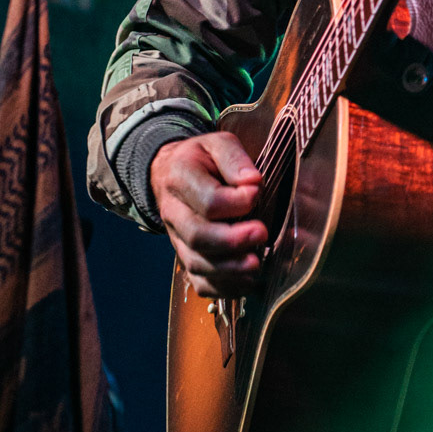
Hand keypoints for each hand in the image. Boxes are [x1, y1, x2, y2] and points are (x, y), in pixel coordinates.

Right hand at [150, 131, 265, 297]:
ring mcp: (178, 239)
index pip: (208, 200)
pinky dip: (224, 288)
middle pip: (199, 236)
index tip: (257, 194)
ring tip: (257, 263)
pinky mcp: (186, 257)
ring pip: (197, 263)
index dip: (235, 203)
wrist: (171, 173)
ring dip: (230, 269)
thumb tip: (253, 183)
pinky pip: (199, 282)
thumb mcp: (218, 143)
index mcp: (180, 179)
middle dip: (233, 240)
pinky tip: (248, 280)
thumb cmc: (203, 159)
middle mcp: (173, 213)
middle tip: (262, 234)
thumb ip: (235, 159)